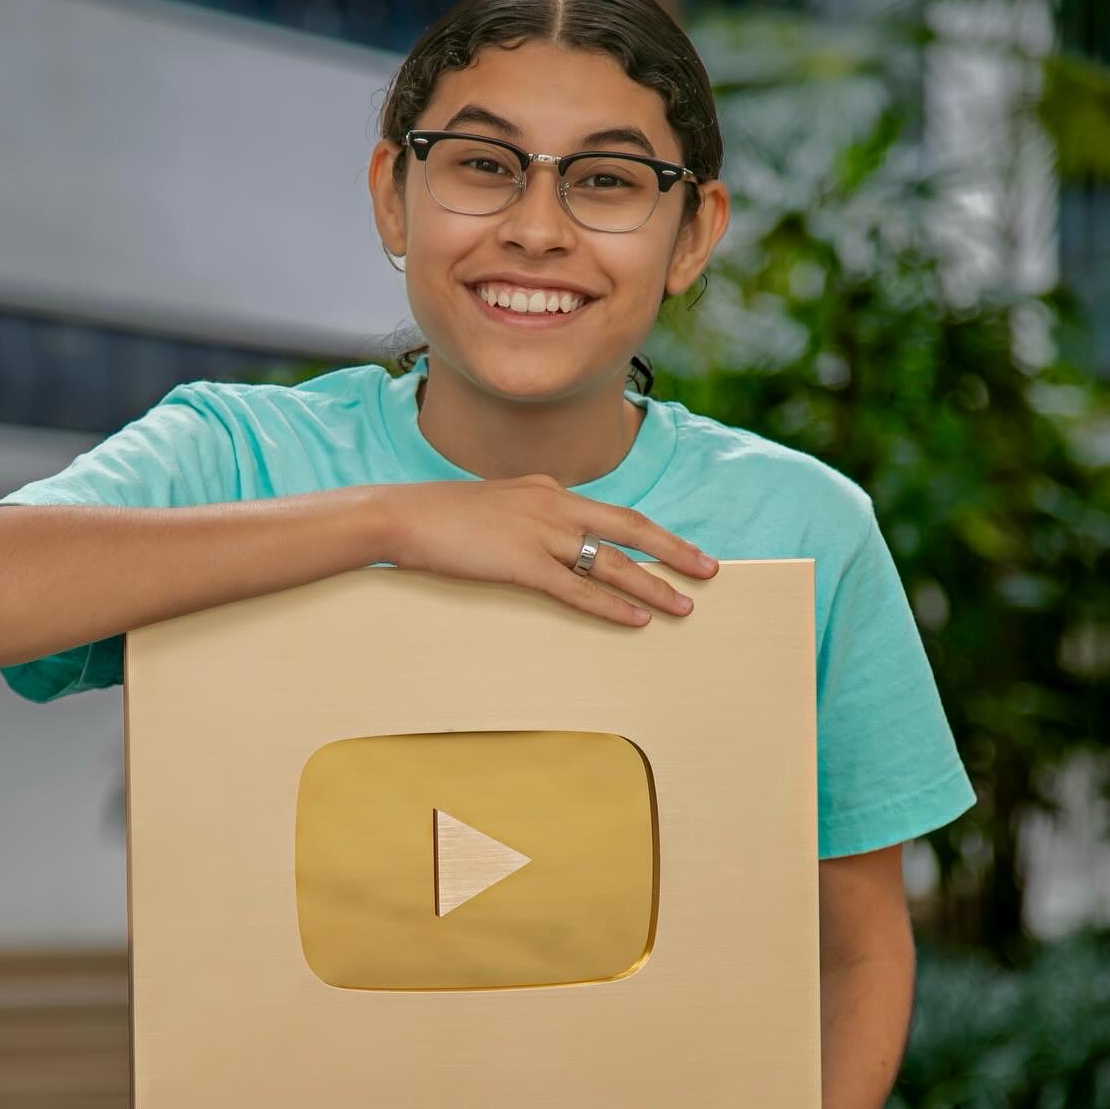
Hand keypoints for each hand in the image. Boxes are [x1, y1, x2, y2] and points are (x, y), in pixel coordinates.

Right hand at [378, 475, 718, 626]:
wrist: (399, 516)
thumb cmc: (439, 517)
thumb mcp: (494, 507)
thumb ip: (527, 517)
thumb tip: (549, 542)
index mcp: (548, 490)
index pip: (610, 512)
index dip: (649, 533)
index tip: (678, 548)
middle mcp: (553, 505)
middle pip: (630, 527)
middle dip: (674, 550)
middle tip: (709, 570)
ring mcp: (539, 533)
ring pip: (612, 560)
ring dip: (653, 584)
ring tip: (684, 606)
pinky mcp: (522, 563)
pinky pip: (578, 589)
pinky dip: (611, 604)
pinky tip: (636, 618)